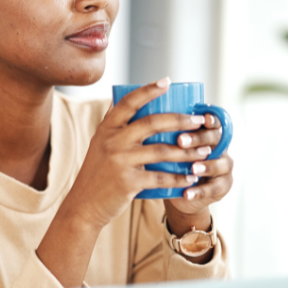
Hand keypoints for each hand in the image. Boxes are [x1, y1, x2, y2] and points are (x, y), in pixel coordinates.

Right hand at [37, 77, 218, 285]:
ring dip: (187, 151)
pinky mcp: (128, 182)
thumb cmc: (97, 173)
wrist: (83, 205)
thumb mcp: (99, 144)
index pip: (129, 102)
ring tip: (204, 151)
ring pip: (162, 151)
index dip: (148, 90)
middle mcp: (113, 141)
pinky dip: (178, 178)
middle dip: (180, 120)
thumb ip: (113, 124)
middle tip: (199, 120)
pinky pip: (160, 177)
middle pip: (152, 123)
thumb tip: (122, 97)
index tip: (167, 81)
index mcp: (107, 128)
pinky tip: (191, 178)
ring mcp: (120, 161)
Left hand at [164, 112, 233, 231]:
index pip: (214, 122)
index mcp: (208, 133)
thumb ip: (166, 133)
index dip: (211, 119)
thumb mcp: (170, 147)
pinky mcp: (223, 186)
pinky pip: (214, 189)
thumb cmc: (173, 163)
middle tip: (181, 141)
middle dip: (198, 139)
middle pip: (216, 139)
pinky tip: (188, 193)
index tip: (201, 118)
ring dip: (206, 166)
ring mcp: (224, 167)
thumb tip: (142, 115)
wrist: (180, 192)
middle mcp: (220, 147)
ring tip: (193, 168)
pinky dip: (199, 191)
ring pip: (220, 164)